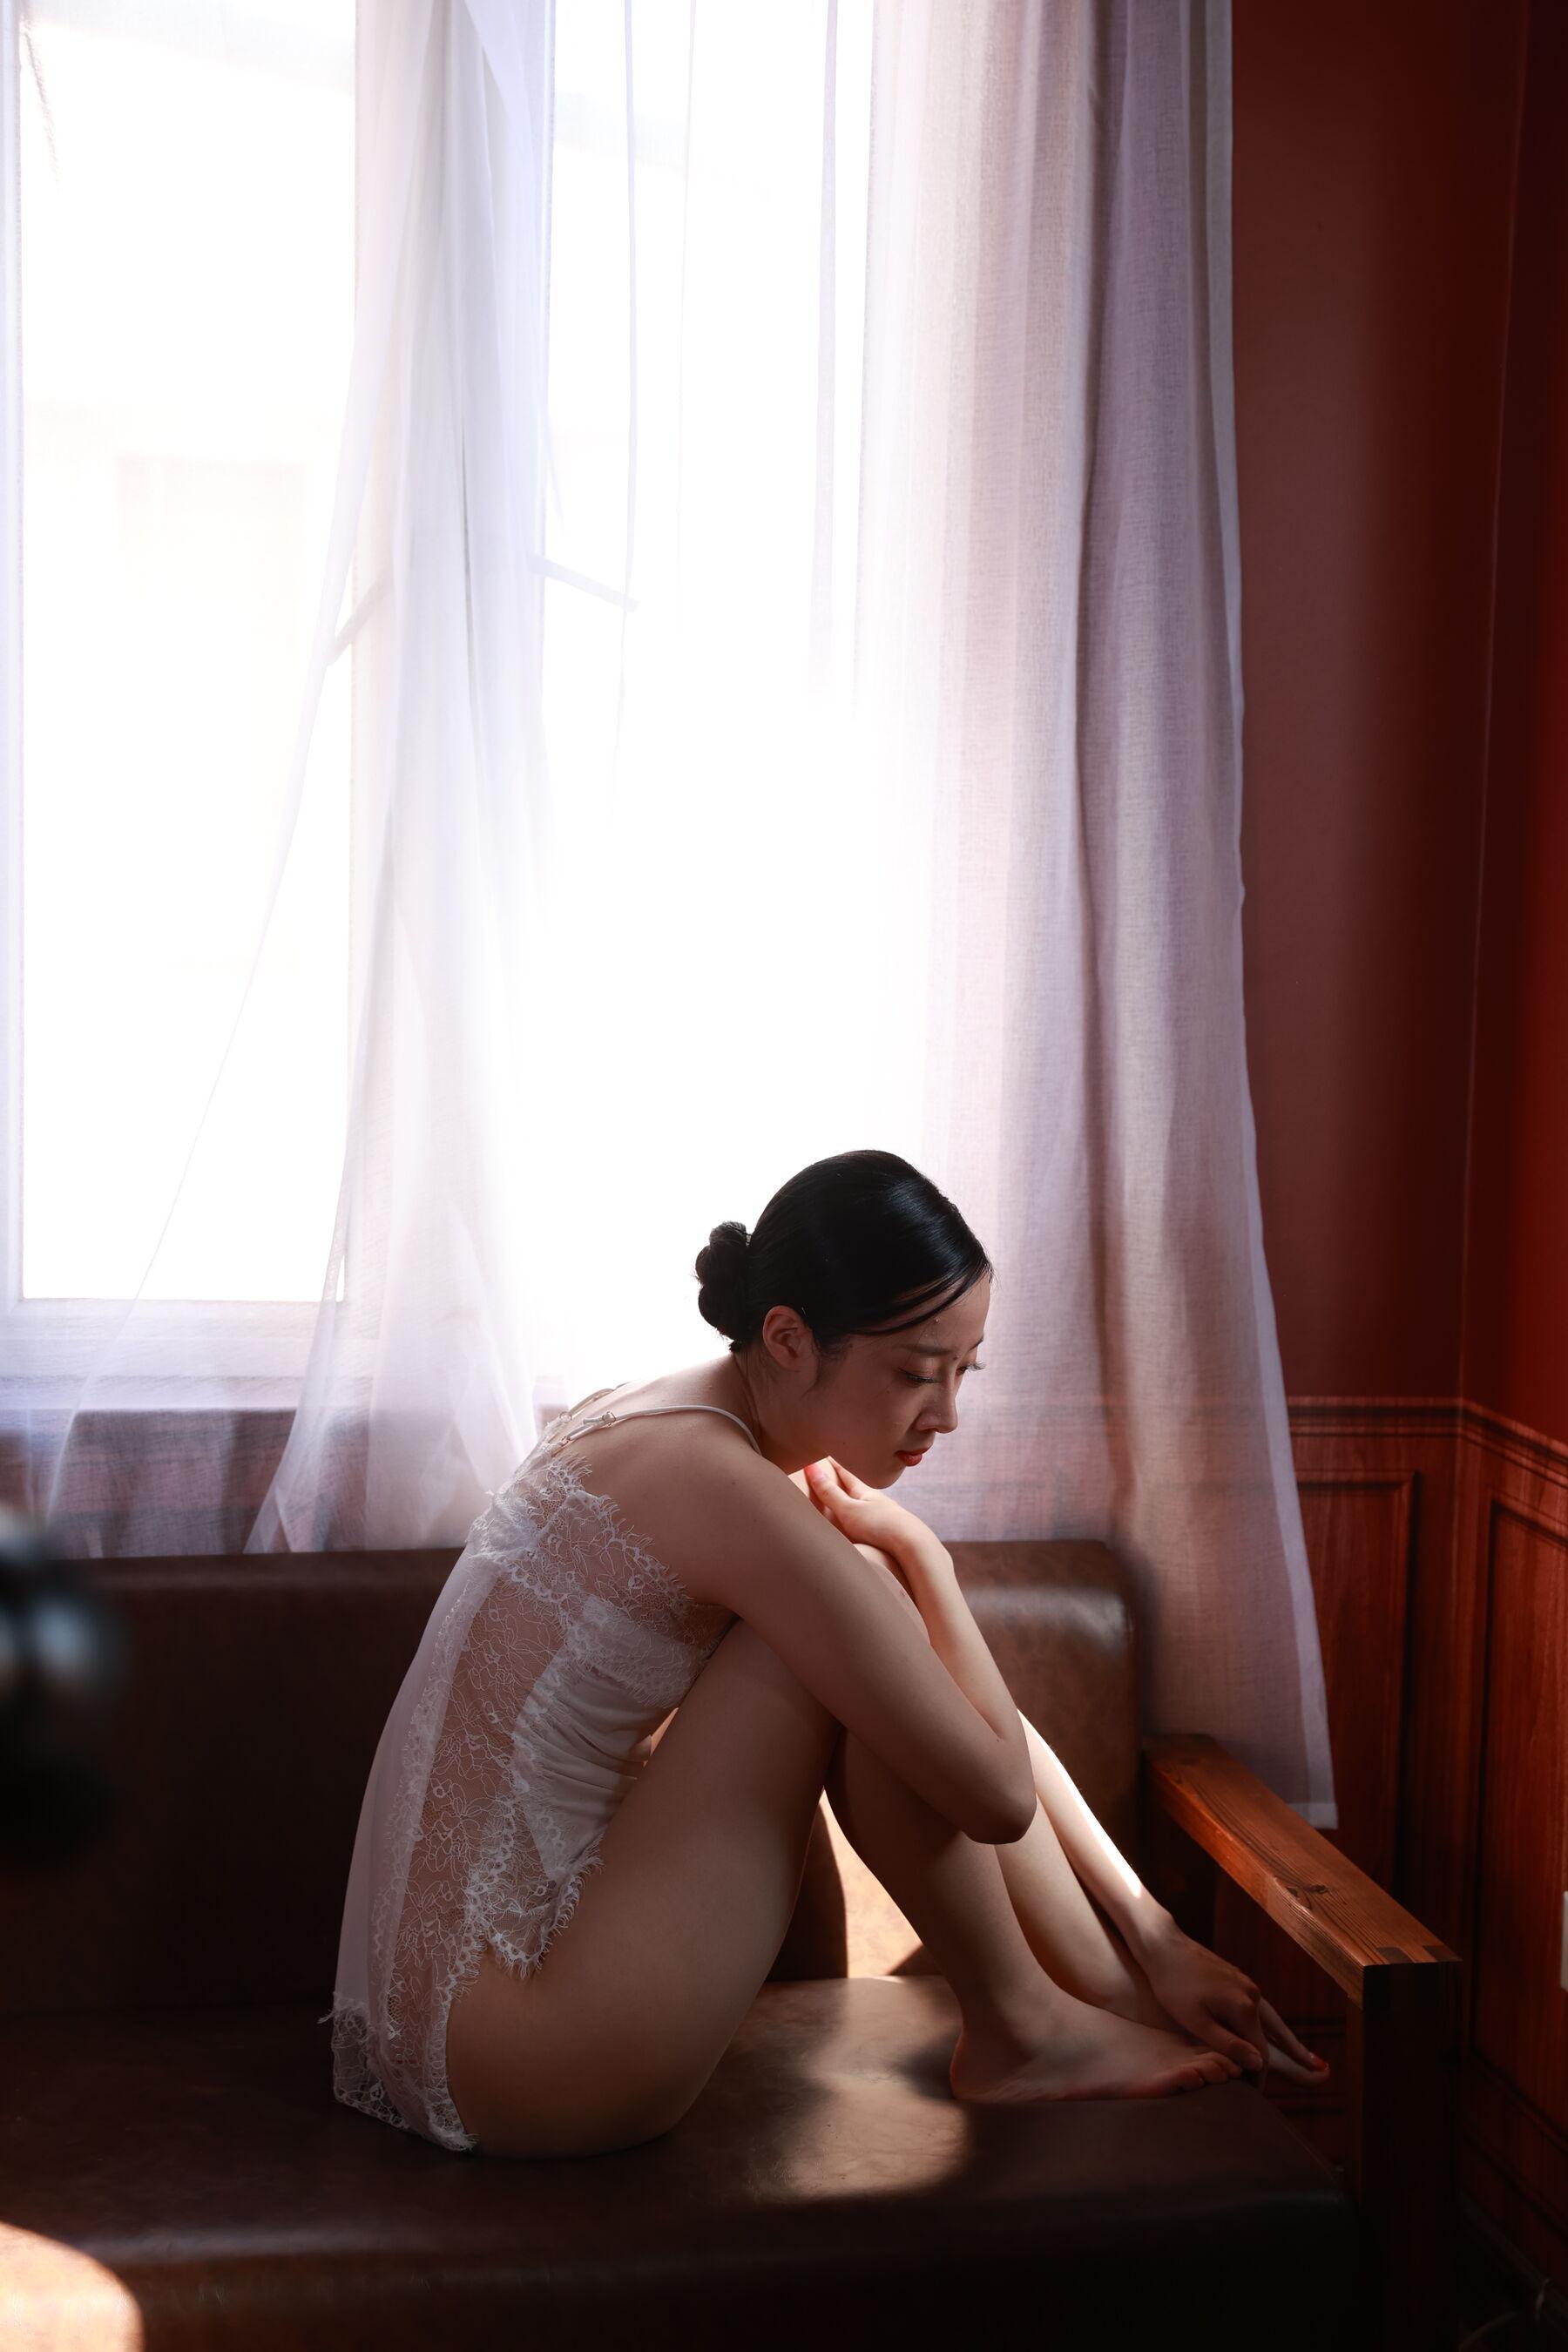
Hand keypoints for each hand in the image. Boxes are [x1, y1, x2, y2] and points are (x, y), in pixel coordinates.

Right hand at [801, 1454, 934, 1562]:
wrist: (913, 1544)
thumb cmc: (879, 1526)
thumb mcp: (849, 1510)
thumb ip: (830, 1493)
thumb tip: (811, 1468)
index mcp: (865, 1492)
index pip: (846, 1473)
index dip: (835, 1464)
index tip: (827, 1453)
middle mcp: (877, 1500)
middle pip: (859, 1485)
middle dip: (847, 1476)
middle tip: (838, 1465)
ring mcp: (886, 1514)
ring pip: (869, 1500)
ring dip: (858, 1495)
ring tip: (852, 1491)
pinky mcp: (892, 1529)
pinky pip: (875, 1516)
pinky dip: (867, 1511)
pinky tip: (870, 1518)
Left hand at [1133, 1919, 1329, 2083]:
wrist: (1164, 1946)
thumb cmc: (1173, 1986)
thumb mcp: (1196, 2021)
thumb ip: (1227, 2044)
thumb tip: (1259, 2063)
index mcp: (1244, 2007)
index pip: (1261, 2053)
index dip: (1258, 2077)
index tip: (1253, 2098)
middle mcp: (1253, 1995)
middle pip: (1275, 2036)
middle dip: (1288, 2060)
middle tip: (1308, 2078)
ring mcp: (1248, 1984)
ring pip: (1271, 2021)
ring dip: (1283, 2042)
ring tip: (1308, 2061)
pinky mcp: (1240, 1979)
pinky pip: (1260, 2009)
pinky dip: (1269, 2027)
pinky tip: (1272, 2034)